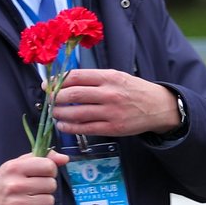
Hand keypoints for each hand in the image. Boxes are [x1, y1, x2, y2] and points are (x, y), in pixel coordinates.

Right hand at [0, 151, 70, 204]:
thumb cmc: (6, 181)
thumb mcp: (19, 164)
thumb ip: (42, 158)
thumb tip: (64, 158)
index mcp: (15, 168)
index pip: (48, 166)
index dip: (50, 170)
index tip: (43, 174)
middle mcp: (15, 185)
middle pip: (51, 184)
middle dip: (47, 186)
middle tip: (35, 188)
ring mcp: (17, 204)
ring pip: (49, 201)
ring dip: (44, 201)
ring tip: (32, 199)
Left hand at [51, 69, 179, 137]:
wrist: (158, 106)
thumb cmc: (133, 90)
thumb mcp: (116, 76)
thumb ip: (93, 78)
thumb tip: (65, 81)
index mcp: (108, 77)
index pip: (75, 77)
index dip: (57, 81)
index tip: (47, 85)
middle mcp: (109, 93)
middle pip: (72, 95)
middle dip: (54, 98)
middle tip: (48, 100)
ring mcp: (110, 112)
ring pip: (76, 113)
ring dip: (59, 114)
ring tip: (54, 113)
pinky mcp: (112, 128)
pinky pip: (85, 128)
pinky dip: (70, 128)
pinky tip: (63, 125)